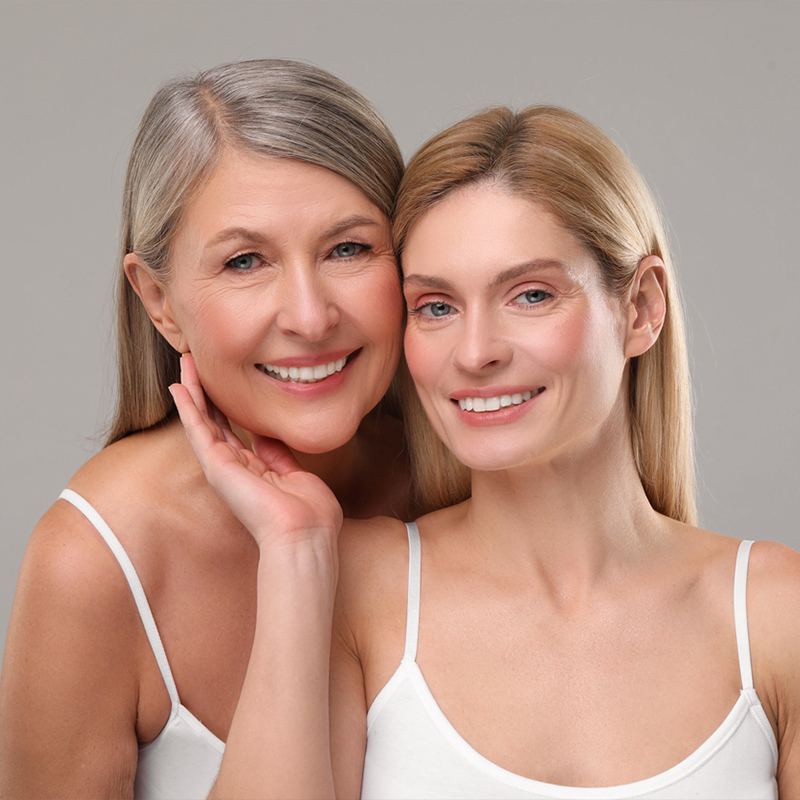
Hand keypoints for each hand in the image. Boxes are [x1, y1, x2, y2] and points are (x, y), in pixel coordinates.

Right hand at [170, 354, 342, 550]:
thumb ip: (278, 456)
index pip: (234, 432)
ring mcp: (222, 468)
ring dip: (192, 390)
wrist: (304, 535)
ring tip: (184, 363)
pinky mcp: (216, 466)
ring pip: (201, 421)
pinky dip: (188, 406)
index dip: (225, 407)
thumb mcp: (295, 477)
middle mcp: (234, 469)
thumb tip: (266, 437)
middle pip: (213, 422)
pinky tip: (179, 386)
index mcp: (253, 471)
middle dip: (205, 392)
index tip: (221, 384)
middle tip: (195, 364)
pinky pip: (198, 430)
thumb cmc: (309, 516)